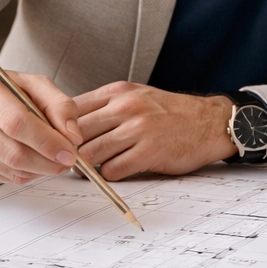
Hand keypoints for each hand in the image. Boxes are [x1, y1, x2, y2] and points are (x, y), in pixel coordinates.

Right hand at [0, 63, 83, 183]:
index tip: (69, 151)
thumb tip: (73, 136)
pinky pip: (2, 177)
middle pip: (12, 151)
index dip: (47, 141)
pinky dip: (26, 174)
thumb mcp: (35, 85)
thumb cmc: (5, 91)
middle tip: (67, 161)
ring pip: (8, 168)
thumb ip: (60, 105)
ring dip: (39, 170)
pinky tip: (35, 163)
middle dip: (47, 161)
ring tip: (55, 161)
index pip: (16, 123)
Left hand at [73, 82, 236, 180]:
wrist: (210, 122)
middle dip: (68, 150)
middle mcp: (127, 107)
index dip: (59, 128)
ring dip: (85, 167)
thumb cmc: (171, 113)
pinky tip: (114, 172)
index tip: (57, 141)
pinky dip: (108, 175)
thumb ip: (106, 106)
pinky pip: (113, 170)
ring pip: (91, 153)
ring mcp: (139, 129)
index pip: (72, 109)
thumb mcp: (137, 96)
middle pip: (77, 132)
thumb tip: (70, 125)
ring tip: (87, 170)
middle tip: (66, 161)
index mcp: (119, 92)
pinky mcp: (149, 152)